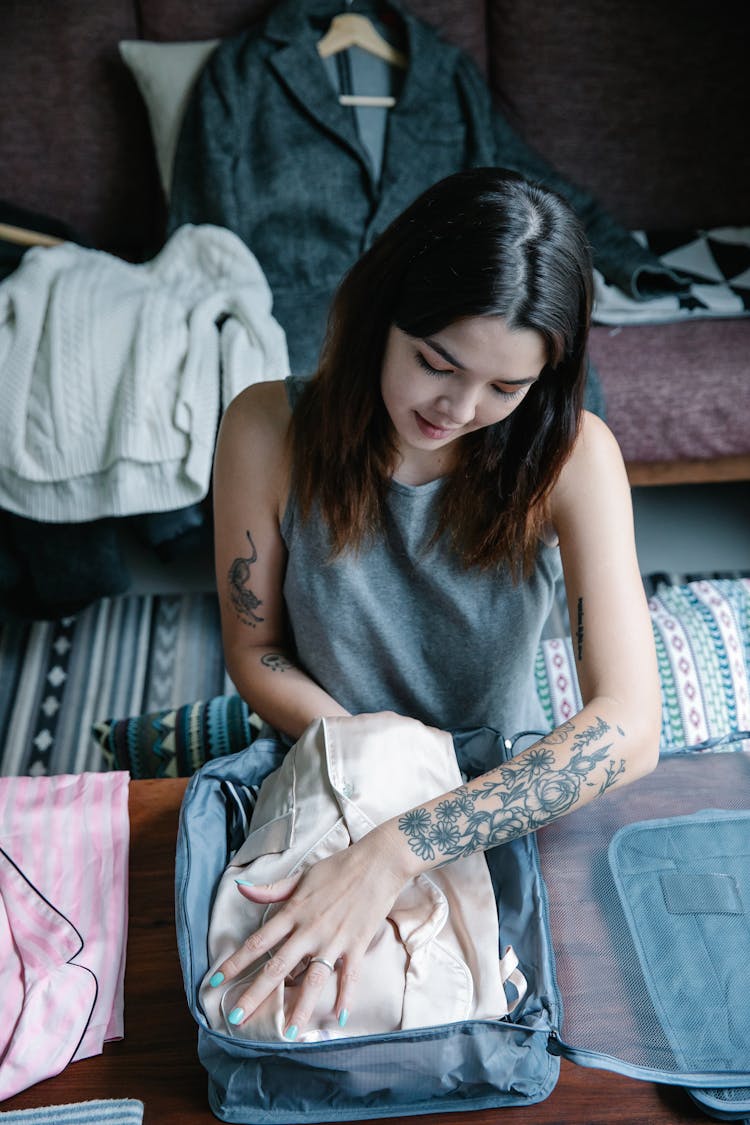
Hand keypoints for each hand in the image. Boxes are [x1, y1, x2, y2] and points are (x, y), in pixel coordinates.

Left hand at [209, 829, 407, 1038]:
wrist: (378, 862)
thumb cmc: (338, 867)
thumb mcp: (301, 875)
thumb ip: (272, 889)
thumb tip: (241, 888)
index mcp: (293, 912)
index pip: (258, 941)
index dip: (235, 962)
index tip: (216, 980)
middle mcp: (310, 929)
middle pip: (278, 967)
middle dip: (256, 993)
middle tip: (237, 1016)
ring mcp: (334, 939)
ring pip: (313, 979)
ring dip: (300, 1008)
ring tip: (288, 1033)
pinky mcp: (357, 944)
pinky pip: (349, 976)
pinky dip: (345, 997)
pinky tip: (338, 1017)